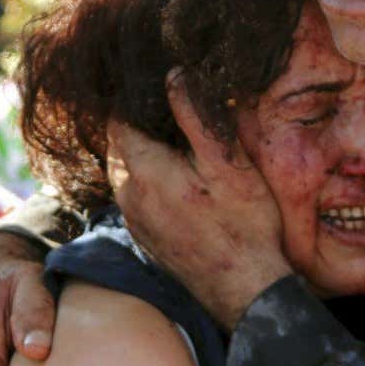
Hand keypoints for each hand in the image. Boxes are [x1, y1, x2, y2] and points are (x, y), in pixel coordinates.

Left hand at [110, 71, 293, 328]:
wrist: (245, 291)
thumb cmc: (245, 225)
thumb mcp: (227, 163)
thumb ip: (195, 116)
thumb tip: (172, 74)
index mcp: (144, 172)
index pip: (119, 120)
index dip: (136, 101)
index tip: (158, 90)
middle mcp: (129, 196)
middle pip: (120, 145)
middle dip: (140, 126)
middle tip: (174, 115)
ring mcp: (134, 220)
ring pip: (126, 172)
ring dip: (145, 154)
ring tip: (180, 146)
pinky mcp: (144, 238)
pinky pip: (136, 196)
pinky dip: (149, 181)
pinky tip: (182, 182)